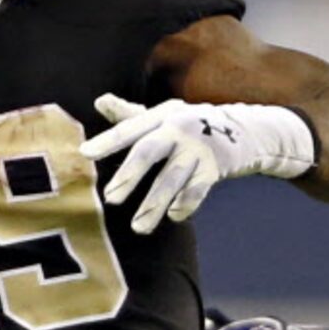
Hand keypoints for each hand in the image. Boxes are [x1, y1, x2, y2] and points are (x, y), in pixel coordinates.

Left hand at [83, 94, 313, 233]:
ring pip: (172, 178)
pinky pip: (196, 190)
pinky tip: (173, 217)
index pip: (130, 129)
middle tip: (111, 199)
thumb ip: (130, 115)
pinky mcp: (214, 167)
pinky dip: (184, 204)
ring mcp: (198, 148)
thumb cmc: (190, 126)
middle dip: (130, 175)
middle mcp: (178, 128)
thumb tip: (100, 101)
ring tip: (138, 228)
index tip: (85, 154)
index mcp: (161, 116)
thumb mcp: (163, 117)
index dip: (108, 141)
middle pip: (150, 151)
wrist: (243, 130)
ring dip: (154, 204)